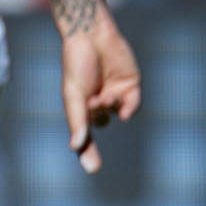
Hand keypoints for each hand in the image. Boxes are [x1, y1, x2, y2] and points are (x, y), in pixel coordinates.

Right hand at [61, 15, 142, 174]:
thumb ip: (76, 120)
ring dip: (110, 108)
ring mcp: (115, 95)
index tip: (93, 170)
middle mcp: (97, 103)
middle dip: (96, 122)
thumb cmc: (77, 63)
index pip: (83, 134)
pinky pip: (132, 106)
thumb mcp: (73, 94)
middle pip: (100, 126)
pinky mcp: (131, 87)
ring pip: (116, 115)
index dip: (87, 152)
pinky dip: (127, 107)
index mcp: (79, 105)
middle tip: (92, 130)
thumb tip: (76, 147)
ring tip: (102, 94)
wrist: (93, 35)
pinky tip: (118, 97)